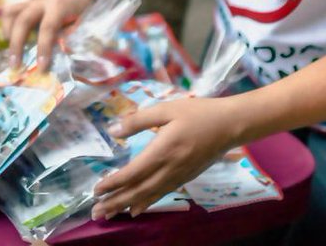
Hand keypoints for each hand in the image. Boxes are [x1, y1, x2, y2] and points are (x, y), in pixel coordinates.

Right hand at [4, 0, 94, 69]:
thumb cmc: (82, 9)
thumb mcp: (84, 22)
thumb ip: (74, 36)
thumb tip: (64, 53)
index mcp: (58, 6)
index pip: (47, 28)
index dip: (43, 48)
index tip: (41, 68)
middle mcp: (41, 1)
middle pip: (23, 20)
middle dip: (17, 44)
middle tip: (15, 65)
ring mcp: (31, 1)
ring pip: (11, 14)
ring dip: (8, 34)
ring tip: (9, 53)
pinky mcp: (26, 4)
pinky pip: (10, 13)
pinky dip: (6, 27)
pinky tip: (9, 40)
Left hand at [92, 95, 242, 219]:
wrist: (230, 125)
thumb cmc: (197, 113)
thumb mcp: (166, 109)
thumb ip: (138, 121)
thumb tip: (113, 130)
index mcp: (162, 151)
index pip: (132, 173)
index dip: (113, 183)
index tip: (96, 190)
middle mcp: (169, 169)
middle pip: (138, 190)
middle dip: (115, 202)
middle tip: (96, 212)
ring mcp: (178, 176)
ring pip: (149, 196)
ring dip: (127, 206)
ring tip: (109, 215)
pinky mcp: (185, 178)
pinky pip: (162, 194)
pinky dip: (146, 203)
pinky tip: (136, 210)